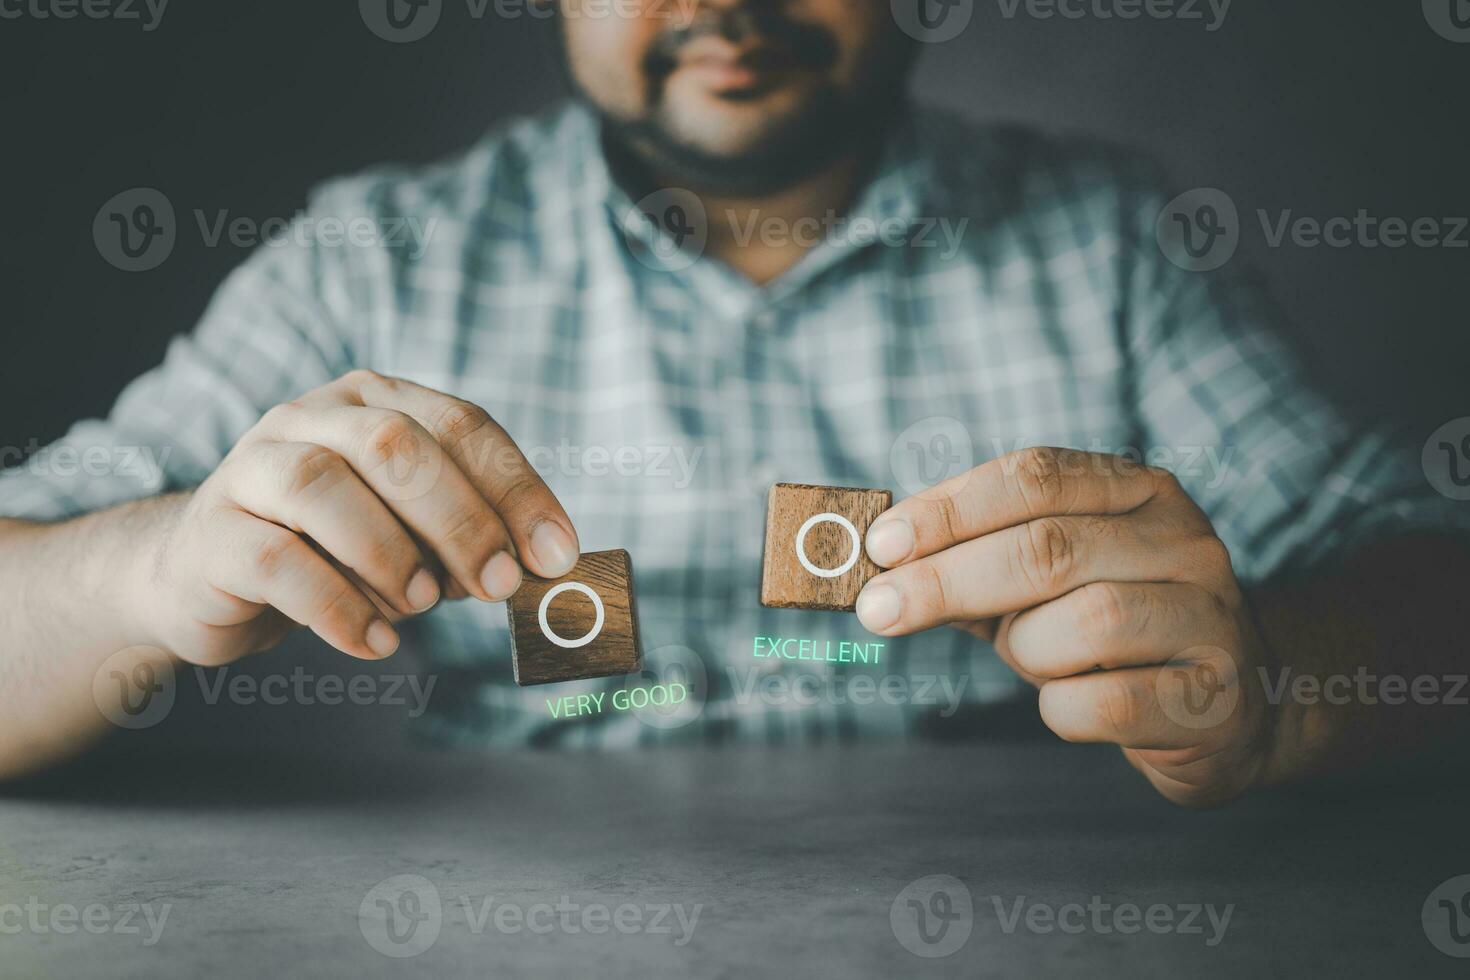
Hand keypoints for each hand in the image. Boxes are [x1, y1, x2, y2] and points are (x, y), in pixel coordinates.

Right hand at [135, 370, 578, 666]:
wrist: (207, 572)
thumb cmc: (332, 547)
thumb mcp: (410, 533)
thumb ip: (467, 538)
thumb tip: (541, 570)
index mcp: (374, 401)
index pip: (460, 424)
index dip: (516, 488)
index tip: (557, 554)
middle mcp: (309, 418)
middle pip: (394, 445)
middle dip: (460, 520)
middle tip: (498, 586)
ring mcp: (251, 468)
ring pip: (323, 488)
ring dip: (390, 554)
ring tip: (421, 606)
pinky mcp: (213, 534)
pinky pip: (277, 561)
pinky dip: (338, 607)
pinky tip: (374, 642)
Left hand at [855, 447, 1272, 806]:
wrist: (1234, 708)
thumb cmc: (1110, 634)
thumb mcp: (1042, 584)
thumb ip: (969, 562)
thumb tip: (876, 565)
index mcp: (1140, 492)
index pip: (1034, 476)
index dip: (949, 509)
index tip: (879, 544)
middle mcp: (1185, 541)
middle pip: (1048, 546)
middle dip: (948, 579)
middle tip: (879, 609)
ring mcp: (1211, 617)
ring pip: (1084, 621)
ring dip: (1026, 648)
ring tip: (1033, 659)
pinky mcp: (1216, 698)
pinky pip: (1105, 703)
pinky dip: (1061, 709)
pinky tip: (1069, 704)